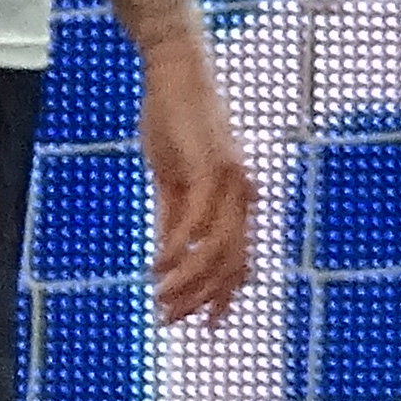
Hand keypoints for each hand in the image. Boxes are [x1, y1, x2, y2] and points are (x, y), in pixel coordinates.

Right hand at [138, 38, 257, 324]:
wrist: (177, 73)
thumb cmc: (175, 120)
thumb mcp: (173, 177)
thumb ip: (174, 216)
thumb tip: (169, 256)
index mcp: (240, 199)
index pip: (240, 262)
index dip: (224, 298)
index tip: (205, 327)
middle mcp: (245, 196)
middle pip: (231, 265)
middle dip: (201, 300)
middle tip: (169, 321)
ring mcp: (231, 184)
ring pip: (216, 251)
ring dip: (187, 283)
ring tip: (160, 300)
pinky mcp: (210, 170)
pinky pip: (195, 223)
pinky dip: (176, 250)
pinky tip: (156, 267)